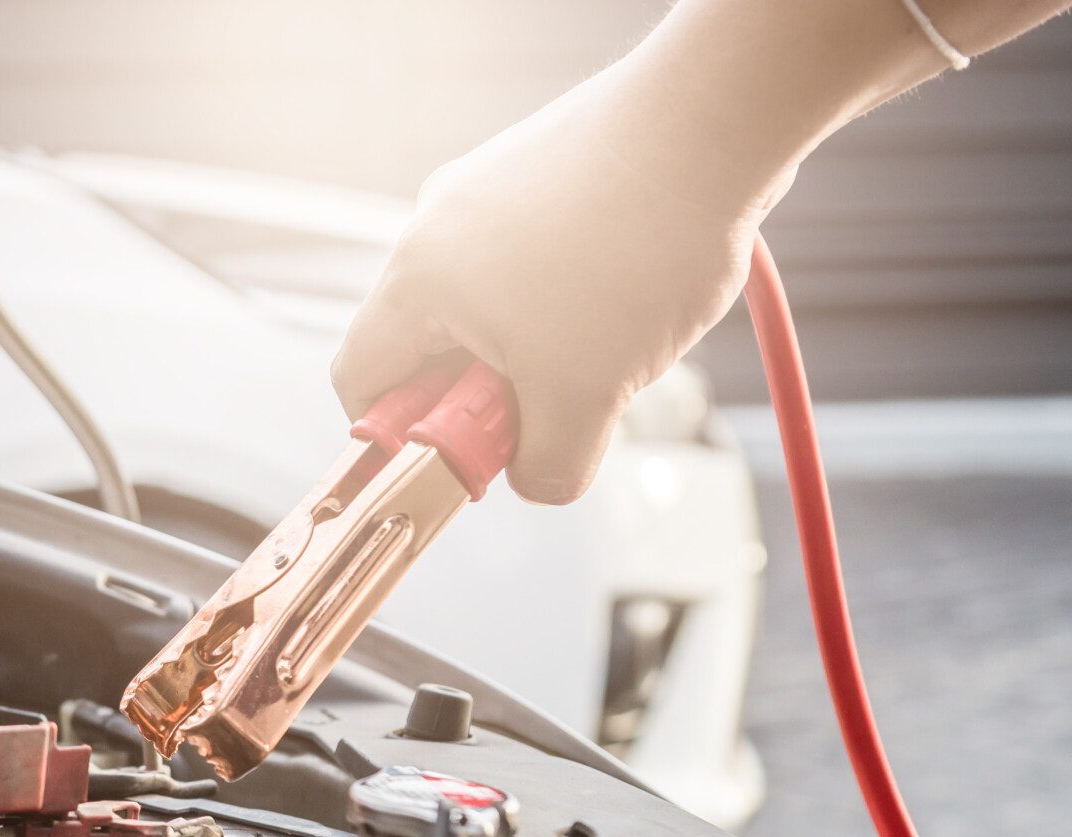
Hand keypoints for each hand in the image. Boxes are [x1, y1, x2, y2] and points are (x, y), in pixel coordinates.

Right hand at [332, 70, 788, 503]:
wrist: (712, 122)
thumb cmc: (631, 252)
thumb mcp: (586, 396)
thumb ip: (546, 464)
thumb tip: (535, 479)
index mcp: (417, 285)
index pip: (359, 382)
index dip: (398, 436)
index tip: (465, 452)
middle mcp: (435, 227)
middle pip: (431, 344)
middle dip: (491, 391)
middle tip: (560, 405)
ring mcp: (487, 188)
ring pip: (492, 302)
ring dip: (543, 344)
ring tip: (616, 340)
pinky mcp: (542, 165)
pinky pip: (536, 256)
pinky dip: (574, 291)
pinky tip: (637, 289)